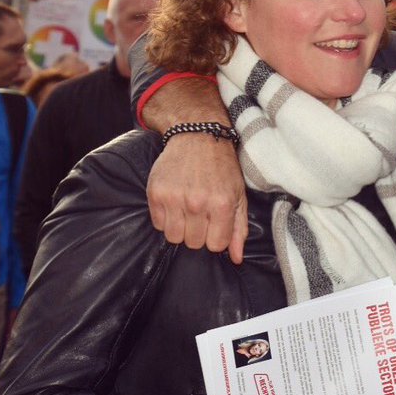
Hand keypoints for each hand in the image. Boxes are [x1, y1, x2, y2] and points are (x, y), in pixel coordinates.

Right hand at [146, 132, 247, 263]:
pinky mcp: (156, 193)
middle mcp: (198, 203)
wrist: (198, 136)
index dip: (215, 236)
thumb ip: (239, 229)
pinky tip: (175, 201)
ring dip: (180, 227)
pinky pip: (158, 224)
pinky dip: (165, 218)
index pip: (215, 245)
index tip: (215, 222)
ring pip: (173, 237)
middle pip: (193, 243)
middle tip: (200, 212)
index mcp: (222, 204)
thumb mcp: (239, 195)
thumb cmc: (222, 167)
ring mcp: (175, 198)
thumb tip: (236, 258)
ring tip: (187, 208)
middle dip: (198, 232)